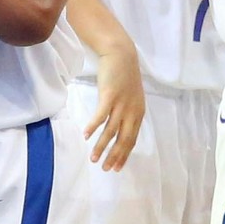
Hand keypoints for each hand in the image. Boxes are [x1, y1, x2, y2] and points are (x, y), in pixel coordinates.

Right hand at [86, 43, 146, 170]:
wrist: (121, 55)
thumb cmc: (124, 76)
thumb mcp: (131, 98)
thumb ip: (128, 113)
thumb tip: (120, 128)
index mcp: (138, 113)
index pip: (132, 139)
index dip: (124, 155)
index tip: (116, 168)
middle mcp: (132, 111)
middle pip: (123, 139)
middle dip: (114, 156)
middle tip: (104, 168)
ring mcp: (121, 104)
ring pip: (111, 131)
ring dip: (101, 146)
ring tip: (93, 158)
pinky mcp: (110, 96)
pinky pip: (101, 115)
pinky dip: (93, 126)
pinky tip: (86, 135)